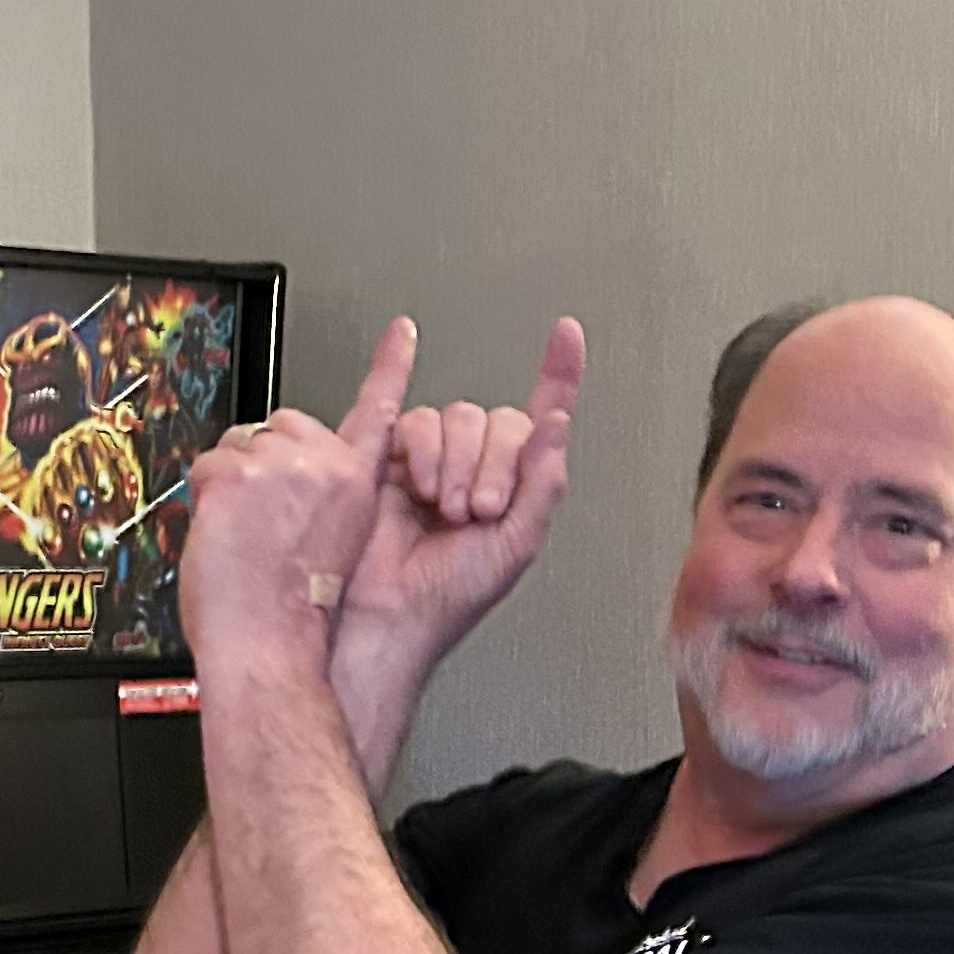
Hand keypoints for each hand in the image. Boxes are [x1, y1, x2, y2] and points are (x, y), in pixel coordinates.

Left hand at [177, 317, 424, 676]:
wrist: (271, 649)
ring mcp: (279, 468)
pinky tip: (223, 537)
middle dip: (262, 465)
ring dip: (230, 489)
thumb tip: (284, 489)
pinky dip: (202, 503)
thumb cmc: (294, 622)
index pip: (377, 411)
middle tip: (261, 523)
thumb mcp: (335, 552)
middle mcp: (322, 467)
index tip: (402, 333)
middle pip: (278, 428)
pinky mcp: (237, 477)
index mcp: (356, 485)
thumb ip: (320, 505)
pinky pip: (204, 470)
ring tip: (245, 540)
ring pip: (236, 449)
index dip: (391, 366)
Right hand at [345, 316, 584, 673]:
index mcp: (514, 486)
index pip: (541, 416)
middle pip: (495, 419)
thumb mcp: (516, 546)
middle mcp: (475, 467)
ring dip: (454, 465)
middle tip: (476, 512)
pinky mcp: (390, 455)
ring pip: (455, 417)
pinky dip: (422, 451)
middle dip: (490, 466)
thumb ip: (542, 483)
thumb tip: (556, 423)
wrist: (386, 618)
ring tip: (445, 511)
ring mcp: (433, 460)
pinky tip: (420, 487)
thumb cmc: (448, 601)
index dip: (557, 373)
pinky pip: (415, 422)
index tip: (566, 335)